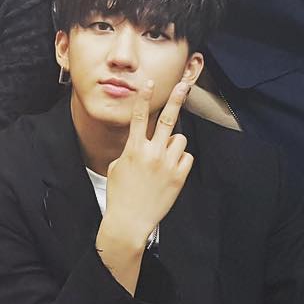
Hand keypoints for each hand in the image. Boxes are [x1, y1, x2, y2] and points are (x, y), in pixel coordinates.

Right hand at [103, 79, 193, 246]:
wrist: (129, 220)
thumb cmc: (120, 194)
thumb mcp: (118, 166)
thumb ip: (132, 150)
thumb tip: (145, 142)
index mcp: (133, 149)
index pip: (139, 117)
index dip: (144, 98)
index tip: (149, 83)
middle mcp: (152, 153)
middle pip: (167, 119)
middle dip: (176, 99)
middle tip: (184, 85)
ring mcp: (167, 164)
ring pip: (180, 139)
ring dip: (173, 143)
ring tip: (164, 157)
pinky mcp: (179, 176)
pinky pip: (186, 157)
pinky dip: (180, 160)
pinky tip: (170, 171)